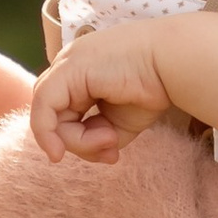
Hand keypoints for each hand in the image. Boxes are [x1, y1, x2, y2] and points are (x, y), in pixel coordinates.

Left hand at [32, 23, 182, 164]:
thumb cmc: (155, 87)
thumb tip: (89, 150)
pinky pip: (43, 106)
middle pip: (55, 115)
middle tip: (111, 152)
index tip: (110, 154)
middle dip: (79, 143)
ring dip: (77, 141)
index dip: (80, 140)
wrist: (174, 63)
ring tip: (111, 139)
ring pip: (49, 115)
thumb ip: (98, 137)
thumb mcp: (121, 122)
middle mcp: (71, 67)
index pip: (64, 112)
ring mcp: (67, 64)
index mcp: (83, 74)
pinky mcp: (67, 69)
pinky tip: (60, 151)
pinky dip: (47, 133)